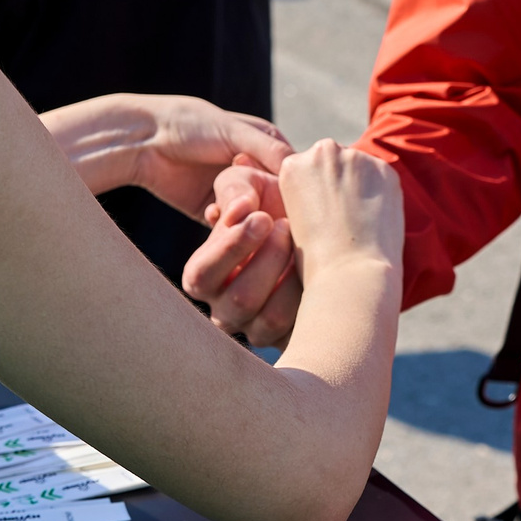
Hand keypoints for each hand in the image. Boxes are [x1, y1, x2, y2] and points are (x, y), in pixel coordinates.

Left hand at [42, 94, 288, 219]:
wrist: (144, 141)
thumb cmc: (191, 125)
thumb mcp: (235, 132)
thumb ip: (270, 151)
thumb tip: (302, 173)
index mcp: (268, 147)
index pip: (294, 177)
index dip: (293, 193)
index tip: (289, 205)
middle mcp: (256, 172)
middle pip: (276, 202)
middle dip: (267, 211)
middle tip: (257, 214)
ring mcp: (235, 195)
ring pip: (253, 219)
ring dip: (244, 221)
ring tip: (230, 213)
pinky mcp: (213, 214)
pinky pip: (229, 230)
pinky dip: (225, 230)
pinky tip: (214, 219)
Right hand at [185, 162, 301, 342]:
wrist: (313, 224)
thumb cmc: (270, 202)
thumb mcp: (248, 183)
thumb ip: (235, 188)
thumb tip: (240, 209)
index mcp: (203, 276)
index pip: (202, 275)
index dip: (231, 247)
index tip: (262, 217)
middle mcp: (225, 310)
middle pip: (240, 301)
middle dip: (268, 260)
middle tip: (286, 225)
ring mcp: (257, 328)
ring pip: (271, 319)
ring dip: (290, 279)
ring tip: (302, 246)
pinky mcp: (287, 337)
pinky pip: (298, 329)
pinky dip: (311, 299)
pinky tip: (319, 269)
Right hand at [273, 140, 400, 283]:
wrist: (351, 274)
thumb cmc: (314, 261)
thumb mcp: (292, 221)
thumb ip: (305, 195)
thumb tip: (323, 192)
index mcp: (292, 165)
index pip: (305, 169)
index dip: (314, 195)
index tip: (320, 216)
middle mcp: (322, 151)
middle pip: (331, 162)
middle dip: (336, 183)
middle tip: (342, 218)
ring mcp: (357, 157)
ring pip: (358, 168)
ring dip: (359, 187)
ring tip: (359, 222)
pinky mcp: (386, 169)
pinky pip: (381, 179)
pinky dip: (381, 195)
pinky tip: (375, 220)